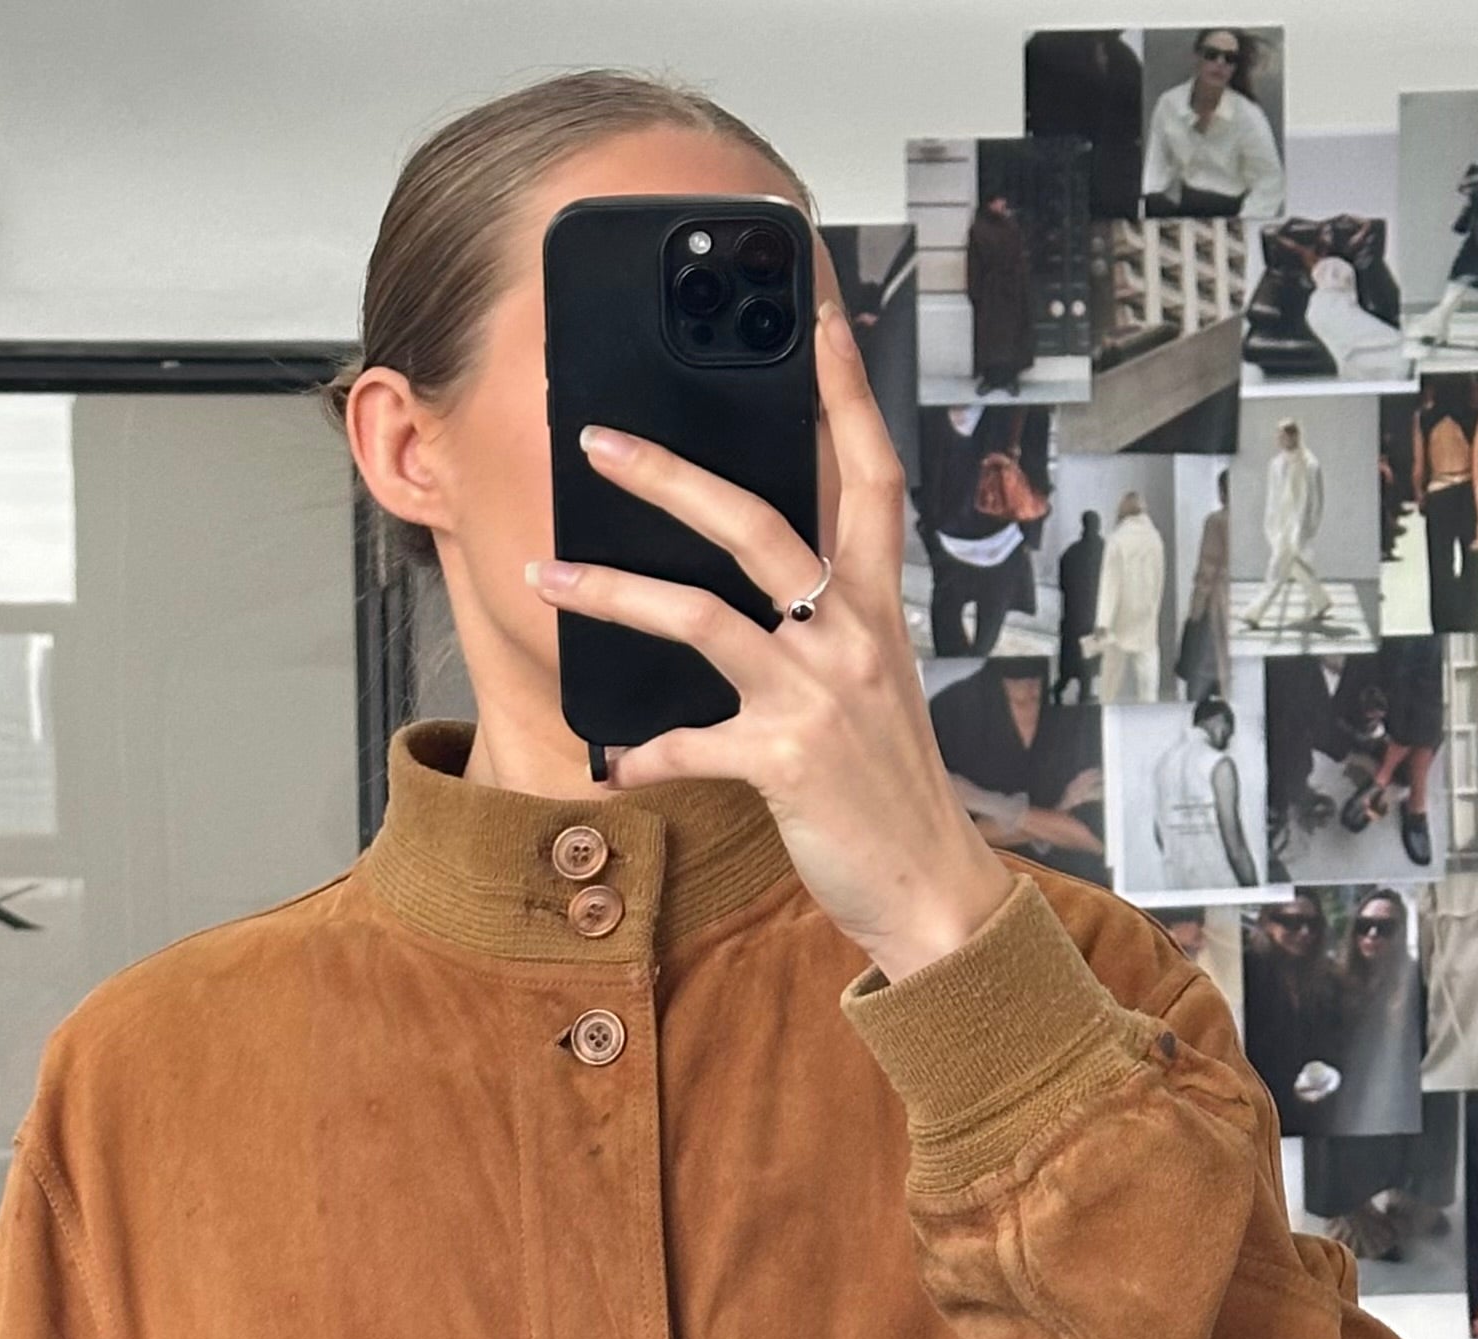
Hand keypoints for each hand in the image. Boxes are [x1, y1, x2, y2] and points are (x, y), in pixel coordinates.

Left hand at [522, 300, 1012, 986]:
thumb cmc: (889, 787)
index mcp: (878, 606)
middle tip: (597, 440)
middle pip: (758, 523)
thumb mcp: (872, 685)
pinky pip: (686, 745)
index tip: (814, 312)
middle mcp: (853, 636)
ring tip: (546, 573)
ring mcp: (818, 696)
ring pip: (702, 617)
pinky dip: (641, 756)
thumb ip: (825, 623)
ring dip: (613, 591)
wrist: (931, 887)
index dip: (844, 389)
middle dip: (671, 474)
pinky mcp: (784, 762)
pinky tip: (608, 762)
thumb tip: (762, 579)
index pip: (869, 472)